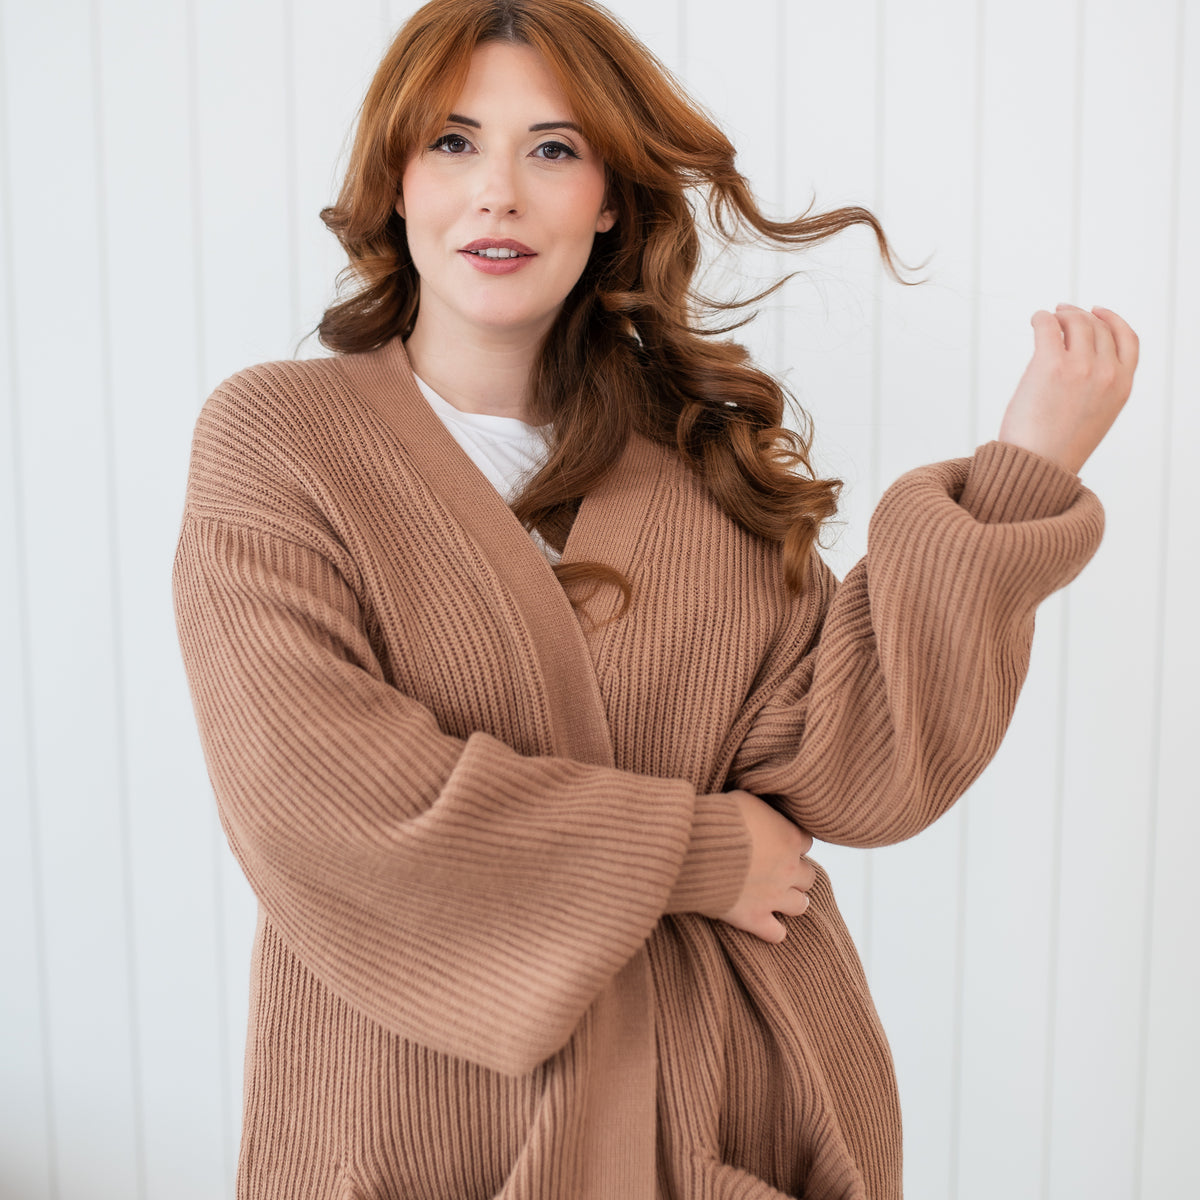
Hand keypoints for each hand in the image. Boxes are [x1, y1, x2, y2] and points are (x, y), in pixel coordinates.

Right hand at [705, 790, 815, 943]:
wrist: (698, 847)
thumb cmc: (718, 818)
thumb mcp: (744, 799)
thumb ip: (761, 810)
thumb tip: (759, 809)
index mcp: (789, 838)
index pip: (806, 843)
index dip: (791, 843)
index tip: (777, 843)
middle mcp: (788, 869)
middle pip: (809, 876)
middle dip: (795, 874)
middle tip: (777, 871)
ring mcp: (774, 896)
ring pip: (800, 905)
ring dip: (792, 901)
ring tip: (778, 898)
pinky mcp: (755, 917)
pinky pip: (777, 934)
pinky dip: (773, 931)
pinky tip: (764, 923)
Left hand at [997, 304, 1138, 473]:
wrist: (1038, 466)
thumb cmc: (1057, 448)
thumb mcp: (1095, 417)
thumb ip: (1098, 388)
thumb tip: (1077, 361)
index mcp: (1122, 386)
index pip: (1128, 339)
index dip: (1112, 320)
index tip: (1096, 311)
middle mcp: (1107, 373)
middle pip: (1098, 326)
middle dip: (1080, 315)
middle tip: (1061, 313)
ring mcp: (1081, 366)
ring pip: (1076, 322)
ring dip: (1061, 314)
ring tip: (1047, 318)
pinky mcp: (1051, 364)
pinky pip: (1048, 326)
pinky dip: (1042, 318)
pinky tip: (1036, 320)